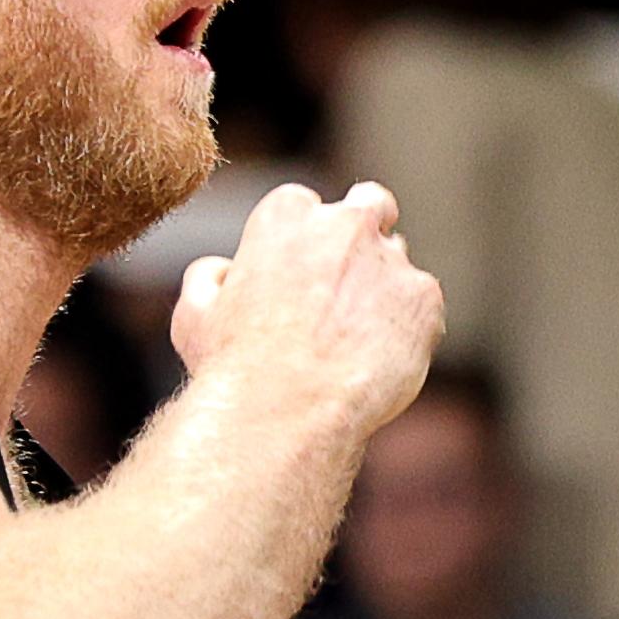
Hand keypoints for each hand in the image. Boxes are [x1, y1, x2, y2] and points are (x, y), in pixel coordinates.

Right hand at [170, 181, 442, 440]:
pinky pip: (423, 310)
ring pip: (399, 266)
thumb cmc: (233, 367)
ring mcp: (391, 260)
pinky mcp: (424, 299)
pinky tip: (378, 367)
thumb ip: (210, 276)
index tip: (301, 276)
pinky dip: (409, 333)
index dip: (304, 242)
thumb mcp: (194, 313)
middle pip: (370, 206)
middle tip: (352, 280)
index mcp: (287, 214)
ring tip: (357, 348)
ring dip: (385, 293)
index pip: (306, 207)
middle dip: (365, 232)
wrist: (286, 412)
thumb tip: (225, 270)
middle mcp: (345, 224)